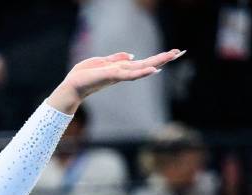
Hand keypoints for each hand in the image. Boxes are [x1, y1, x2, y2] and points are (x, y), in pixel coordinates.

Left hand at [50, 49, 180, 113]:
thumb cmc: (83, 75)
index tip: (172, 53)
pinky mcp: (113, 76)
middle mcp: (123, 73)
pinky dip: (142, 72)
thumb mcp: (101, 62)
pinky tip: (154, 70)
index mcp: (121, 69)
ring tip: (173, 56)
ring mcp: (119, 75)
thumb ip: (116, 58)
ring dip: (158, 62)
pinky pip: (131, 74)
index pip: (142, 63)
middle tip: (181, 52)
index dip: (157, 58)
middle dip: (163, 58)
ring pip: (143, 68)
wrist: (71, 86)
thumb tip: (131, 55)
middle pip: (147, 64)